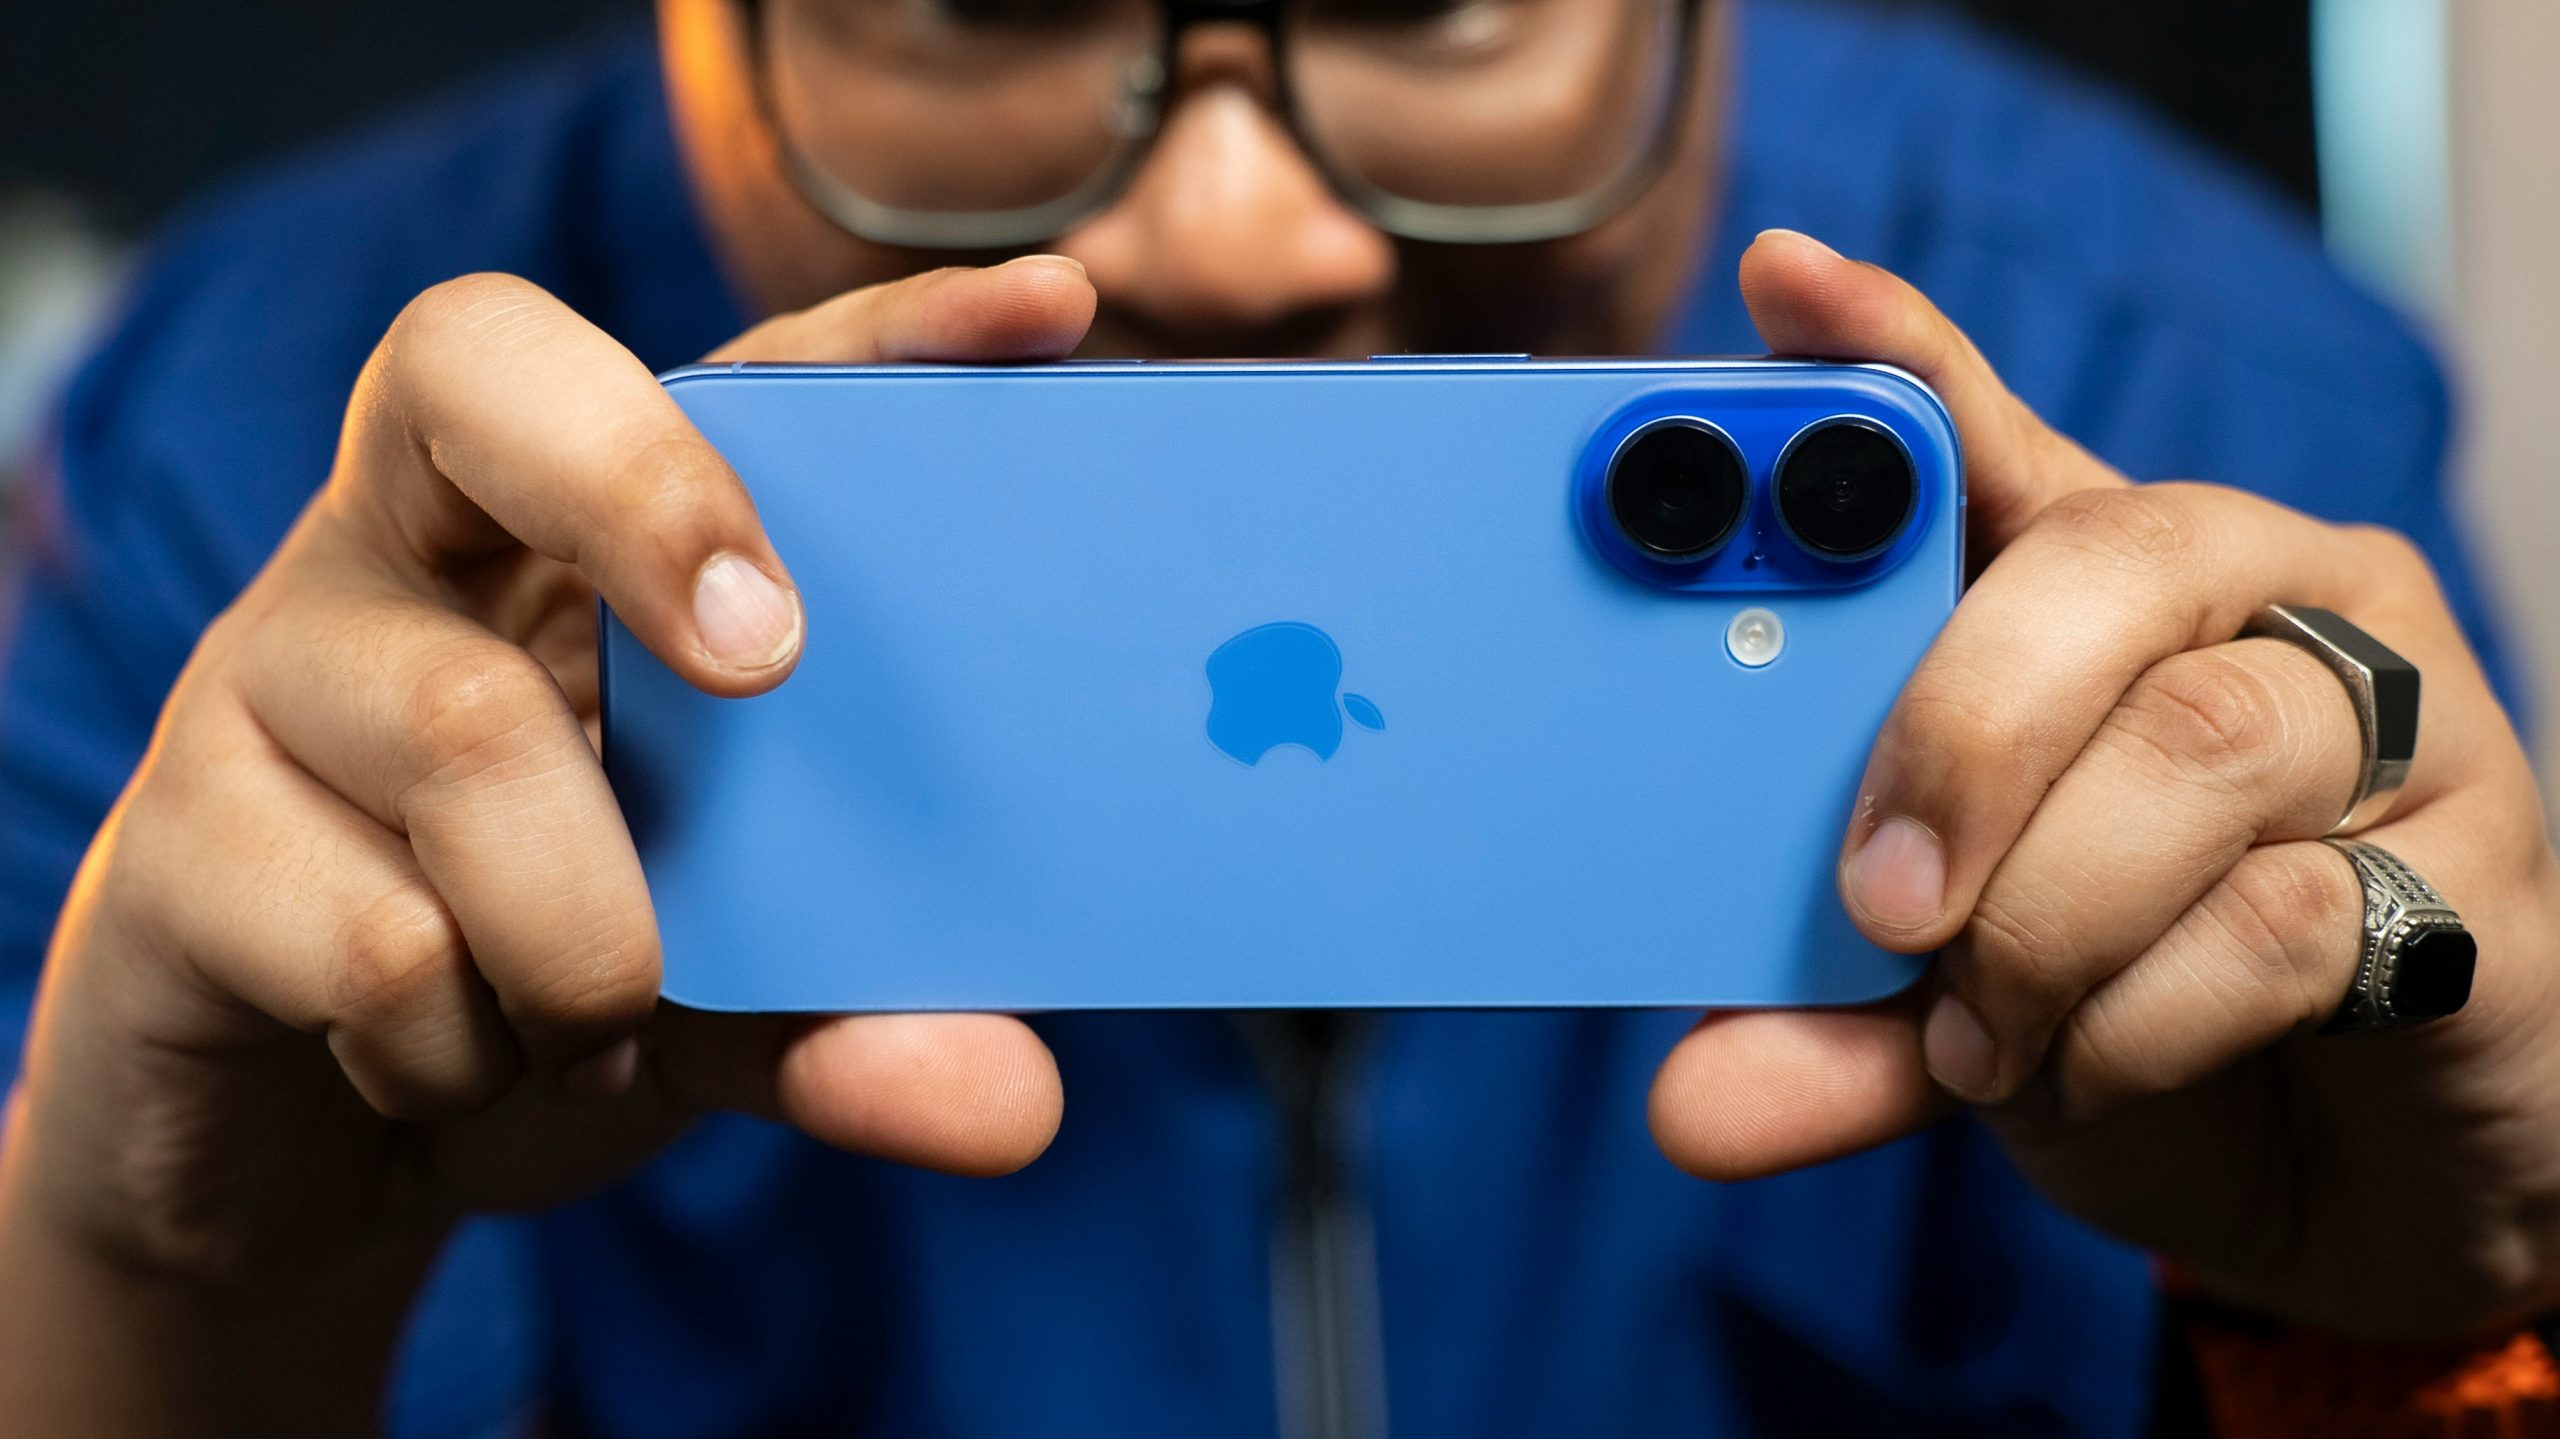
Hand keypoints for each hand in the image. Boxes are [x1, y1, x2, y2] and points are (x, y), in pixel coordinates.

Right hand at [0, 257, 1093, 1431]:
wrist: (301, 1149)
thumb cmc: (543, 986)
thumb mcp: (730, 997)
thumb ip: (860, 1020)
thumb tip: (1013, 1101)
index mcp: (581, 546)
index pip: (732, 372)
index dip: (881, 332)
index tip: (1050, 314)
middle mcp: (414, 552)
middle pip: (475, 367)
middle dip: (646, 487)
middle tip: (768, 656)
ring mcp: (274, 673)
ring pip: (463, 728)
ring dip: (592, 935)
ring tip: (607, 1025)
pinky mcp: (178, 842)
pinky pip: (374, 934)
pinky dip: (466, 1046)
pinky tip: (457, 1066)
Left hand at [1649, 230, 2559, 1338]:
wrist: (2353, 1178)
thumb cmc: (2143, 1022)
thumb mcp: (1953, 1010)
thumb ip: (1831, 1026)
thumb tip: (1686, 1104)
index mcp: (2099, 602)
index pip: (1998, 439)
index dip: (1895, 351)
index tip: (1781, 286)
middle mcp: (2253, 612)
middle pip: (2106, 562)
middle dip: (1960, 729)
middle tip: (1878, 898)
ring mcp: (2385, 723)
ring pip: (2197, 744)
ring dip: (2047, 917)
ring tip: (1977, 1036)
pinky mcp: (2478, 875)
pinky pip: (2287, 916)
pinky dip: (2144, 1017)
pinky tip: (2093, 1068)